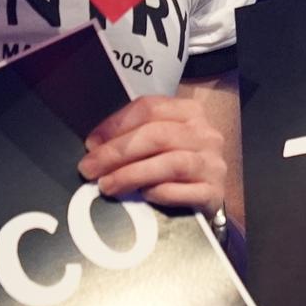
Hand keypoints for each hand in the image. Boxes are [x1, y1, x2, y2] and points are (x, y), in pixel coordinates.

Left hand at [81, 94, 229, 216]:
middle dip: (116, 152)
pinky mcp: (214, 193)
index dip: (115, 125)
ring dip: (131, 174)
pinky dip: (158, 193)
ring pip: (170, 163)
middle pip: (157, 135)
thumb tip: (95, 147)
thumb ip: (135, 136)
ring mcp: (213, 164)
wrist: (209, 194)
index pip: (149, 108)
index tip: (91, 143)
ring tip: (107, 185)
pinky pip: (182, 192)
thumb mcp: (162, 140)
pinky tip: (141, 196)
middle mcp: (206, 134)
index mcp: (190, 112)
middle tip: (90, 168)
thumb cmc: (177, 164)